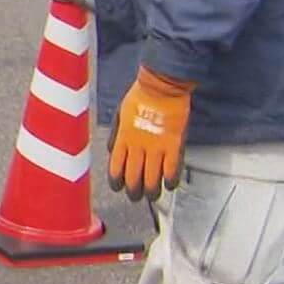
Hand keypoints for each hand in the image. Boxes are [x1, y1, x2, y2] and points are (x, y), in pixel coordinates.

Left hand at [107, 67, 195, 201]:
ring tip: (153, 196)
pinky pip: (172, 169)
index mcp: (122, 140)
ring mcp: (156, 147)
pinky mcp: (173, 145)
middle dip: (134, 192)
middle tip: (136, 196)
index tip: (119, 188)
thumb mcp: (119, 115)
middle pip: (133, 179)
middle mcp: (137, 147)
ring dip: (151, 192)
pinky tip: (169, 185)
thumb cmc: (139, 96)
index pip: (115, 169)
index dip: (116, 183)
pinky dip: (170, 181)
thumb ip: (115, 135)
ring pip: (152, 179)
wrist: (161, 86)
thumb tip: (110, 151)